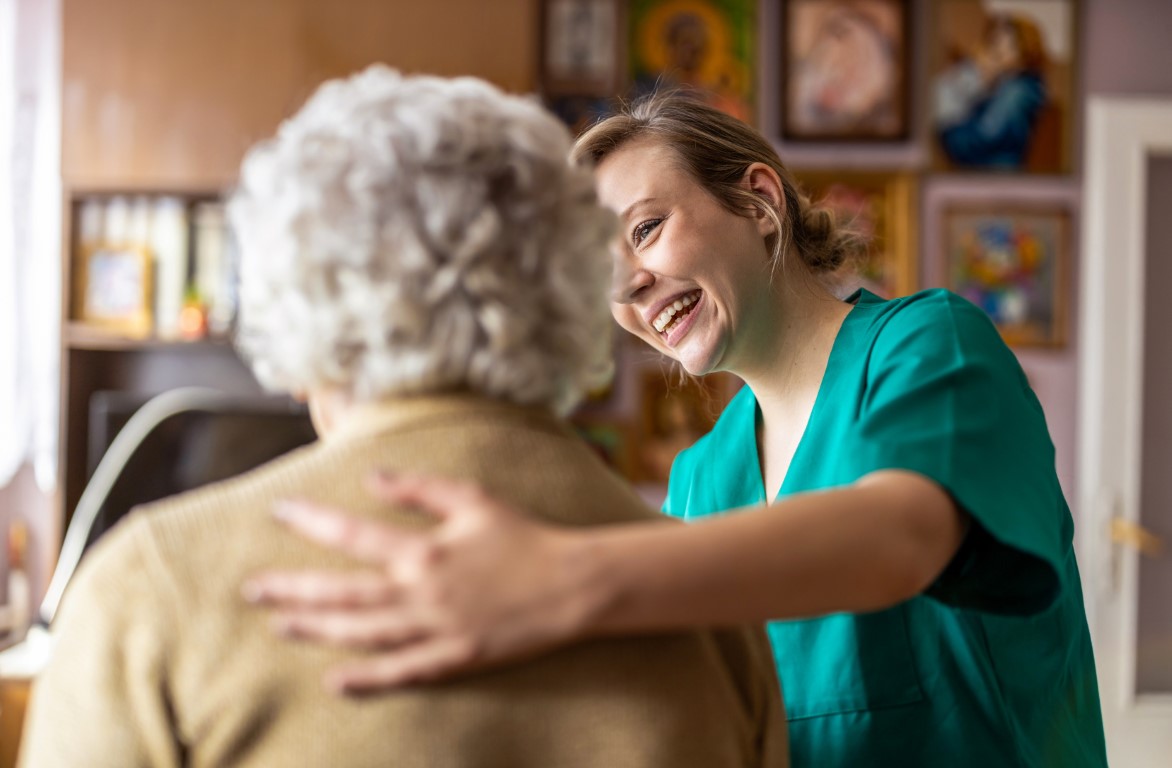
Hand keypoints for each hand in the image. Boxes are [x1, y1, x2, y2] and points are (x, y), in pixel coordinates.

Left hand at [243, 474, 599, 692]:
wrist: (571, 584)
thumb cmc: (523, 536)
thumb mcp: (472, 498)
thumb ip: (419, 488)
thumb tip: (372, 476)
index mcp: (425, 550)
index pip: (353, 535)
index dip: (311, 522)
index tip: (279, 511)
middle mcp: (421, 592)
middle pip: (343, 592)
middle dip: (293, 588)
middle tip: (253, 588)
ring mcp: (435, 630)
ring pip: (362, 633)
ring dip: (317, 629)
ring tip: (280, 624)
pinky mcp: (454, 658)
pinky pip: (401, 672)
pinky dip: (366, 679)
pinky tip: (334, 680)